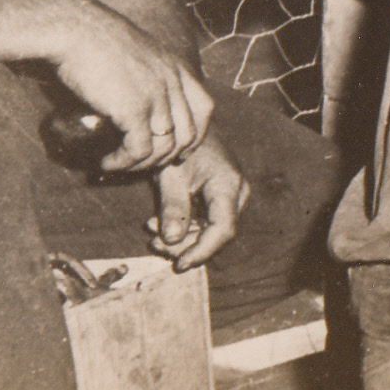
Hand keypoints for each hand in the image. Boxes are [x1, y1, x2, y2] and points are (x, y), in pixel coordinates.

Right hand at [51, 0, 214, 171]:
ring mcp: (156, 96)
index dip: (195, 134)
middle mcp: (173, 82)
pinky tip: (107, 162)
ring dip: (143, 164)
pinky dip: (124, 162)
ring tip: (119, 164)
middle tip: (142, 163)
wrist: (78, 29)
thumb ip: (151, 74)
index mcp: (178, 68)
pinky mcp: (133, 109)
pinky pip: (139, 149)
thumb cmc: (98, 40)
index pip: (205, 108)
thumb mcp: (140, 53)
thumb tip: (142, 100)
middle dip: (168, 156)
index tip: (176, 149)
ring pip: (165, 147)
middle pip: (188, 133)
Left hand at [149, 129, 248, 270]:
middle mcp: (237, 193)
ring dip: (182, 237)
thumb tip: (171, 240)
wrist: (188, 125)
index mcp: (228, 186)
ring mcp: (231, 194)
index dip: (202, 250)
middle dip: (185, 244)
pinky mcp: (221, 196)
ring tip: (152, 231)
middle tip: (154, 243)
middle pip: (217, 233)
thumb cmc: (180, 147)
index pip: (223, 230)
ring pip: (211, 229)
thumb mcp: (172, 175)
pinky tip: (160, 223)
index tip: (179, 264)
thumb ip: (174, 207)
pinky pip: (206, 220)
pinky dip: (184, 226)